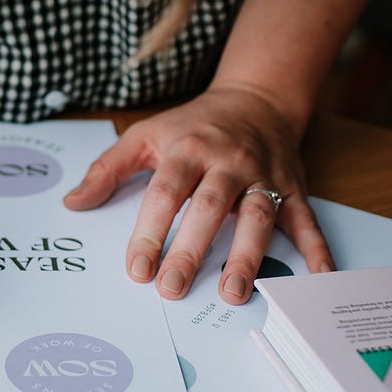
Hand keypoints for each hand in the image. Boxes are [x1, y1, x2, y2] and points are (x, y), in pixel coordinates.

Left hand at [62, 85, 334, 302]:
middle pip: (209, 208)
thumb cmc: (194, 125)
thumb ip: (107, 169)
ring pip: (258, 216)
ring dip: (246, 255)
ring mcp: (264, 176)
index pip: (165, 193)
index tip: (136, 269)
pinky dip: (316, 249)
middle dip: (191, 250)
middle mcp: (228, 163)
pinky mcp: (294, 187)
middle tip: (173, 289)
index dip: (149, 231)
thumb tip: (72, 203)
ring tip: (232, 293)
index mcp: (188, 150)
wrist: (257, 98)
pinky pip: (307, 220)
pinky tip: (319, 277)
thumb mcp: (145, 135)